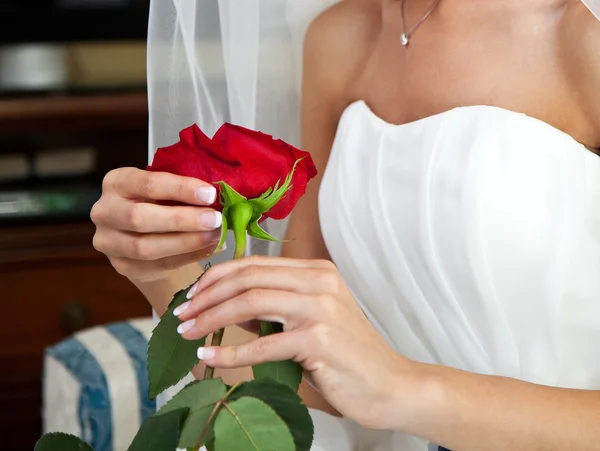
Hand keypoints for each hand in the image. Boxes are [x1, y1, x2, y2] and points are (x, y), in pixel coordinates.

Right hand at [91, 167, 224, 283]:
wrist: (145, 233)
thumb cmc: (159, 203)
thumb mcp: (165, 189)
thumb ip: (184, 191)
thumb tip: (219, 195)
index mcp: (116, 182)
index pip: (147, 183)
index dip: (180, 189)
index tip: (210, 194)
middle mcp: (104, 211)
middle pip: (140, 217)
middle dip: (182, 219)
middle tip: (215, 219)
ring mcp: (109, 242)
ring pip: (146, 247)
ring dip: (186, 242)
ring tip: (215, 236)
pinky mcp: (121, 266)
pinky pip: (157, 265)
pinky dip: (188, 257)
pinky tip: (209, 248)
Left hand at [175, 256, 415, 429]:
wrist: (389, 385)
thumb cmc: (346, 356)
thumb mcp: (311, 320)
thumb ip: (276, 309)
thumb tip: (228, 308)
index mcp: (316, 271)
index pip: (254, 264)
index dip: (216, 277)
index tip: (192, 296)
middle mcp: (319, 281)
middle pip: (248, 277)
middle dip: (207, 295)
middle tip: (182, 314)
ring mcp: (321, 308)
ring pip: (251, 302)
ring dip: (211, 317)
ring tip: (187, 332)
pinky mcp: (320, 339)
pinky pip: (263, 344)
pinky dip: (230, 352)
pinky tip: (208, 358)